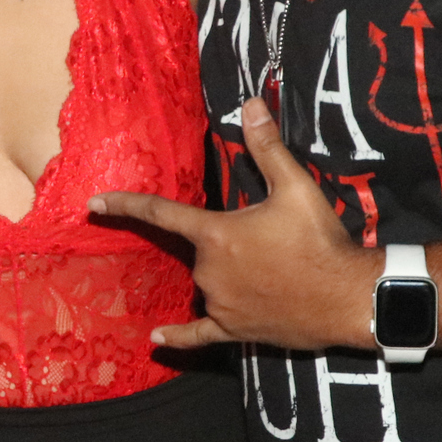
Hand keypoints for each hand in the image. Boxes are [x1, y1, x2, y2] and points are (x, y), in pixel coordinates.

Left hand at [96, 106, 376, 355]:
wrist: (349, 298)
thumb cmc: (320, 241)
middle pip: (201, 250)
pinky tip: (156, 339)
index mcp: (216, 235)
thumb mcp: (296, 188)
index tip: (92, 204)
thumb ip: (267, 147)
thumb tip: (250, 102)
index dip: (125, 205)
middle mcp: (208, 271)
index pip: (161, 214)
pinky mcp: (235, 330)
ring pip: (209, 284)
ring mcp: (219, 304)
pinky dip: (178, 336)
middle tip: (275, 243)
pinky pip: (198, 334)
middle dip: (228, 243)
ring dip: (230, 276)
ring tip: (279, 272)